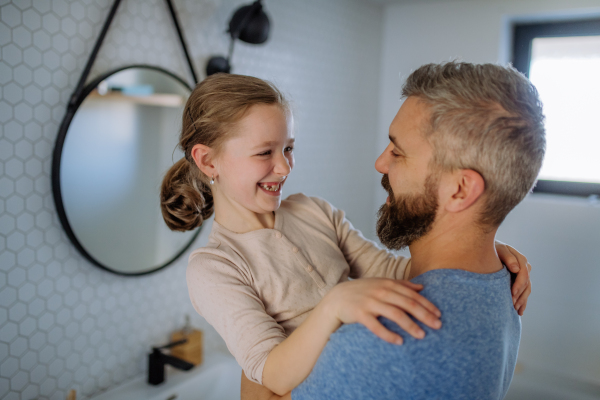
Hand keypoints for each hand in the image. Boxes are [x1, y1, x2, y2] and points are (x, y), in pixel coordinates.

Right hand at [323, 278, 441, 344]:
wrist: (336, 298)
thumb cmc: (362, 292)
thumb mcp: (381, 283)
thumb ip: (401, 285)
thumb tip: (421, 287)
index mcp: (387, 284)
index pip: (412, 295)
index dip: (426, 304)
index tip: (439, 315)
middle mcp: (380, 292)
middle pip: (407, 304)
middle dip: (424, 315)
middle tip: (438, 326)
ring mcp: (370, 302)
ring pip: (395, 314)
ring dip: (410, 325)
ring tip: (422, 335)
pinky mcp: (360, 314)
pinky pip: (376, 326)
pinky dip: (388, 334)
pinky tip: (399, 342)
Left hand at [495, 241, 531, 315]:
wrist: (488, 249)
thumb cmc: (492, 248)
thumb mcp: (499, 249)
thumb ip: (508, 257)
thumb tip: (516, 269)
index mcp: (520, 259)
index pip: (524, 274)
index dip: (519, 284)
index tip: (512, 293)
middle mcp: (524, 267)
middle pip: (526, 284)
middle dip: (520, 295)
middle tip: (512, 305)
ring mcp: (523, 274)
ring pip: (526, 290)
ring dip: (522, 301)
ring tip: (515, 310)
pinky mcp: (519, 281)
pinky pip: (523, 293)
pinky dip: (522, 302)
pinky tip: (519, 312)